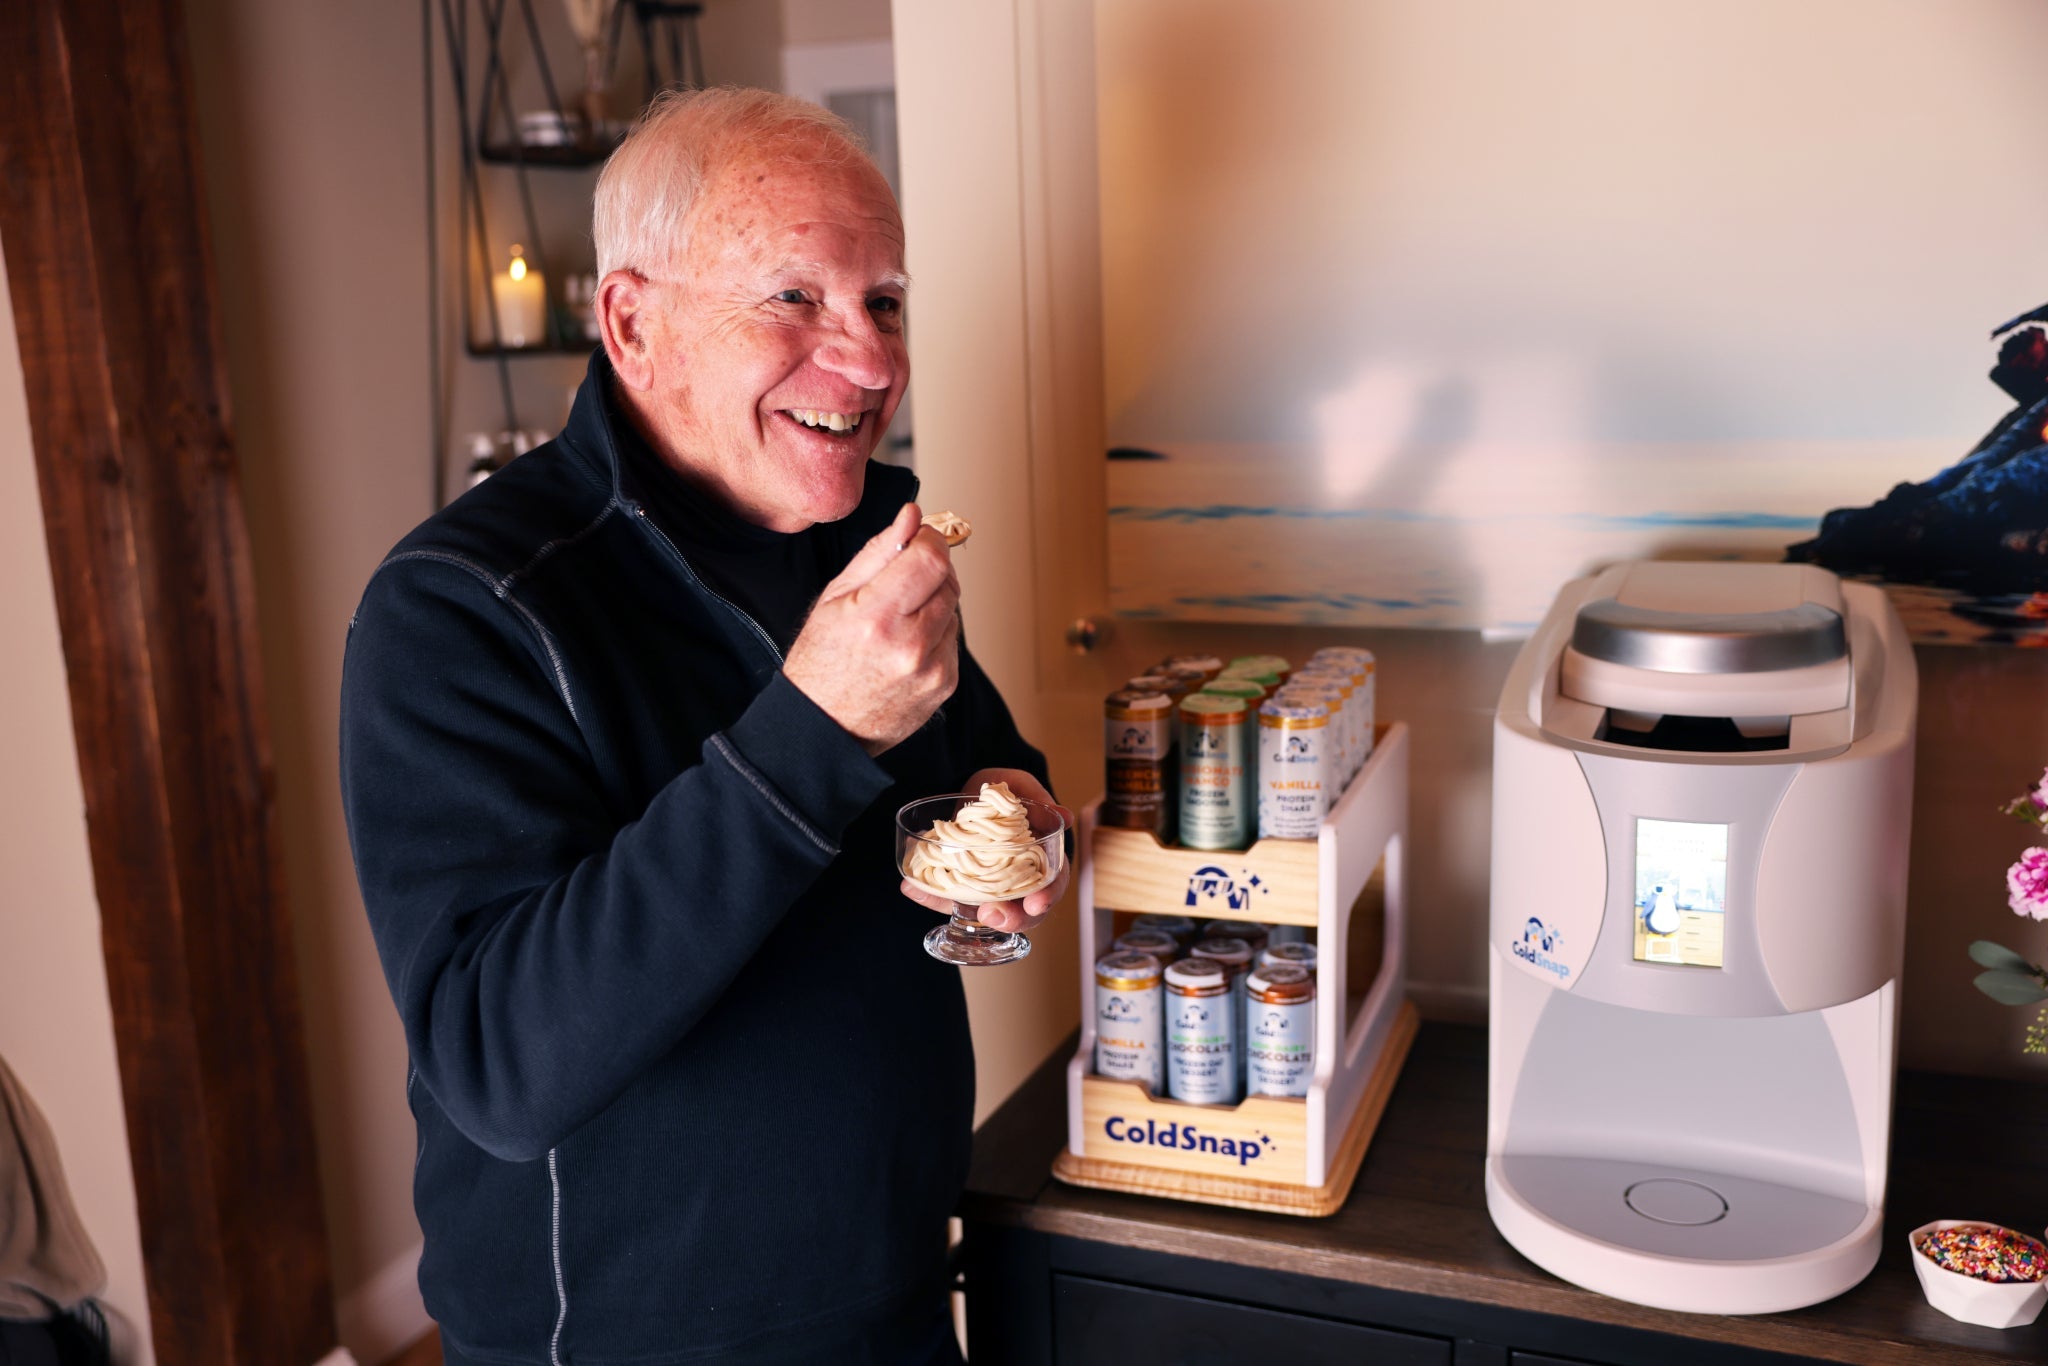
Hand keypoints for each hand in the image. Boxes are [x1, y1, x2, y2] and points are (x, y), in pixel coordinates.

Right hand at [784, 503, 959, 755]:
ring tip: (895, 621)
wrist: (823, 729)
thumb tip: (912, 516)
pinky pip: (953, 640)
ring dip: (932, 603)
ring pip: (952, 609)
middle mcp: (909, 645)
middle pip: (948, 580)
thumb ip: (879, 552)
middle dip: (930, 570)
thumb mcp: (835, 597)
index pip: (931, 558)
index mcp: (876, 617)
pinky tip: (904, 647)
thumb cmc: (821, 662)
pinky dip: (935, 634)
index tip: (918, 538)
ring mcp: (931, 669)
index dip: (929, 540)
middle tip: (901, 581)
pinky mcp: (945, 686)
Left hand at [900, 768, 1073, 932]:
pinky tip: (913, 887)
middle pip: (1022, 912)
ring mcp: (987, 886)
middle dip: (1011, 919)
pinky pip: (948, 898)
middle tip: (992, 915)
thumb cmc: (1005, 792)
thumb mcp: (1021, 786)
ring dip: (970, 916)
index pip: (1051, 885)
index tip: (1036, 903)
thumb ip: (1039, 799)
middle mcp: (1016, 880)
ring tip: (953, 907)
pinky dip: (931, 897)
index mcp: (1041, 860)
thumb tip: (1063, 815)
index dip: (1046, 896)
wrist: (971, 790)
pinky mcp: (961, 885)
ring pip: (985, 912)